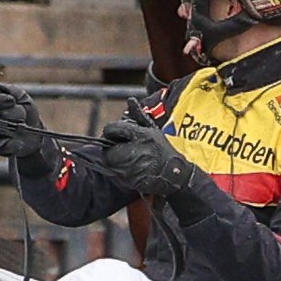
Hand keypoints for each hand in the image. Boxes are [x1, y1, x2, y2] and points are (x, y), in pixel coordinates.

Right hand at [0, 84, 55, 153]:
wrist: (36, 134)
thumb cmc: (27, 114)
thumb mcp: (23, 98)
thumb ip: (12, 90)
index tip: (12, 101)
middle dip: (6, 111)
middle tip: (20, 112)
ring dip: (12, 124)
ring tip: (22, 124)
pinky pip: (0, 144)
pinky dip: (12, 141)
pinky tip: (19, 138)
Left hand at [86, 116, 206, 203]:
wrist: (173, 174)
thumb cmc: (162, 150)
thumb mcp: (152, 129)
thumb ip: (139, 115)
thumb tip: (130, 100)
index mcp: (141, 136)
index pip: (112, 129)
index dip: (110, 131)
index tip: (113, 133)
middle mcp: (135, 151)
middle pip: (107, 147)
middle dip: (110, 146)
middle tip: (118, 146)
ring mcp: (131, 167)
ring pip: (109, 161)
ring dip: (113, 158)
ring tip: (126, 156)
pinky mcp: (129, 180)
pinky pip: (115, 172)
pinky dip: (119, 169)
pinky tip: (130, 167)